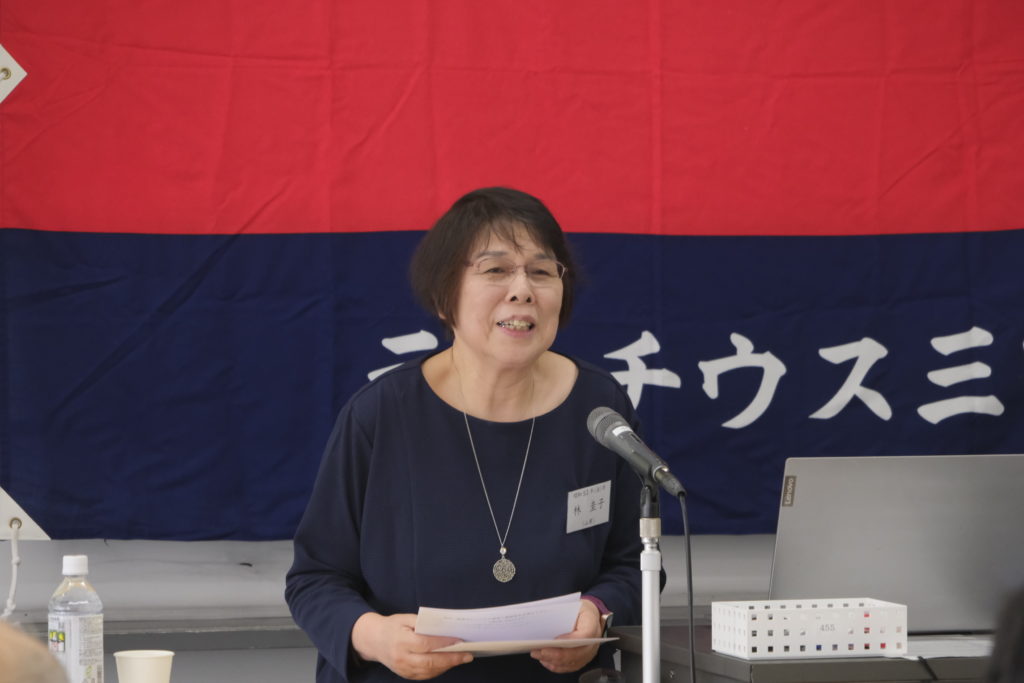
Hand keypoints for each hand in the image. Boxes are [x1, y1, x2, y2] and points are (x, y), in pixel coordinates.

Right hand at [351, 612, 472, 679]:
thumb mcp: (405, 618)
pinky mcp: (405, 675)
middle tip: (467, 655)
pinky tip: (448, 662)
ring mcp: (403, 669)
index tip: (459, 639)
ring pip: (429, 670)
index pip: (425, 643)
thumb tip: (444, 629)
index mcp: (401, 640)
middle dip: (451, 658)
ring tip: (462, 658)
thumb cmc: (392, 626)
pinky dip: (439, 669)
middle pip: (430, 661)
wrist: (373, 641)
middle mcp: (401, 657)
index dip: (443, 643)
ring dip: (447, 665)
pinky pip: (425, 675)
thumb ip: (423, 623)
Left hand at [530, 599, 602, 673]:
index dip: (570, 640)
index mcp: (592, 623)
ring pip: (571, 663)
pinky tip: (545, 660)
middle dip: (555, 654)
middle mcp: (593, 642)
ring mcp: (589, 653)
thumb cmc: (578, 609)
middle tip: (538, 650)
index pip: (585, 634)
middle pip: (576, 653)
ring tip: (537, 654)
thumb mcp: (572, 604)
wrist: (589, 615)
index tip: (554, 641)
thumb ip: (562, 614)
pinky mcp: (583, 660)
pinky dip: (556, 665)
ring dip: (552, 660)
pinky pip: (569, 667)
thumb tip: (544, 625)